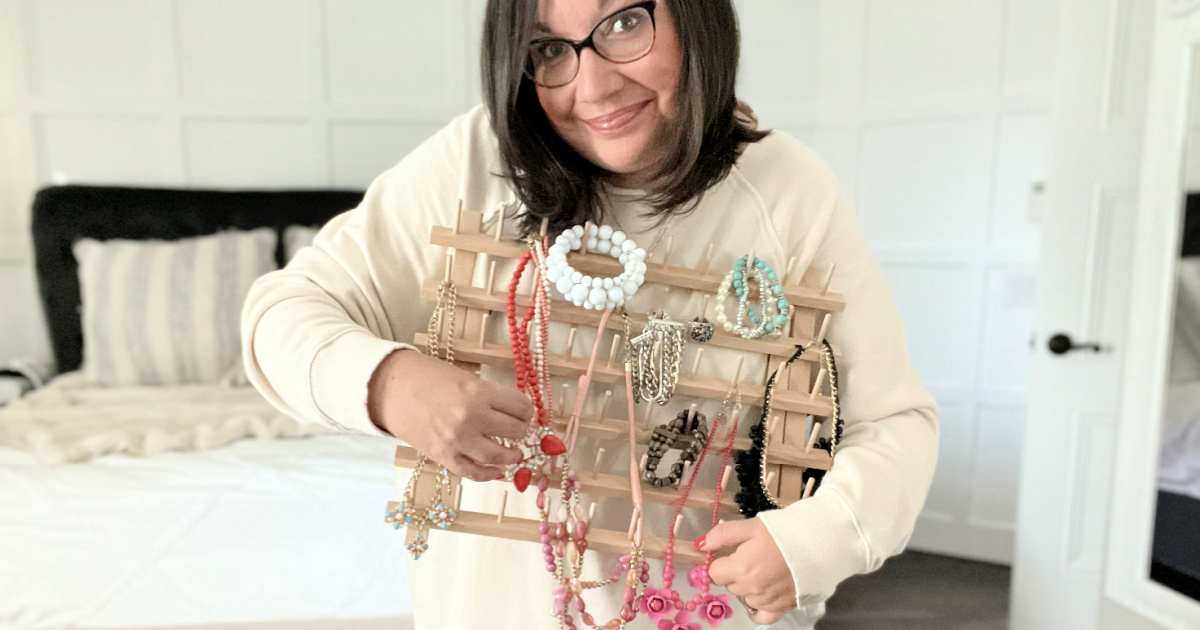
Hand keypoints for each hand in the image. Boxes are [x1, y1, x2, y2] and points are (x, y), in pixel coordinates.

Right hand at [367, 348, 533, 480]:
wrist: (390, 389)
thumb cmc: (427, 377)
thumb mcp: (464, 377)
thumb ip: (488, 394)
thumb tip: (513, 411)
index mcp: (479, 392)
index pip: (520, 406)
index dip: (527, 410)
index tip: (525, 412)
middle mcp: (471, 418)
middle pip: (515, 431)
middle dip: (522, 431)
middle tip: (520, 430)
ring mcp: (457, 441)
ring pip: (499, 456)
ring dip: (512, 455)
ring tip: (515, 453)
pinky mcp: (444, 456)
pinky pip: (474, 472)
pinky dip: (490, 474)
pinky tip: (497, 470)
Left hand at [700, 518, 795, 624]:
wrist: (819, 542)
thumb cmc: (784, 531)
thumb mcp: (751, 526)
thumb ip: (722, 535)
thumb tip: (701, 545)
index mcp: (740, 568)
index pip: (714, 573)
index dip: (722, 562)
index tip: (734, 553)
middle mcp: (751, 589)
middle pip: (730, 585)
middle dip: (736, 573)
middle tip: (753, 557)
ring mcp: (766, 601)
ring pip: (745, 598)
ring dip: (749, 587)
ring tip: (766, 570)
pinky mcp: (782, 607)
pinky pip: (761, 616)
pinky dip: (759, 607)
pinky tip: (762, 595)